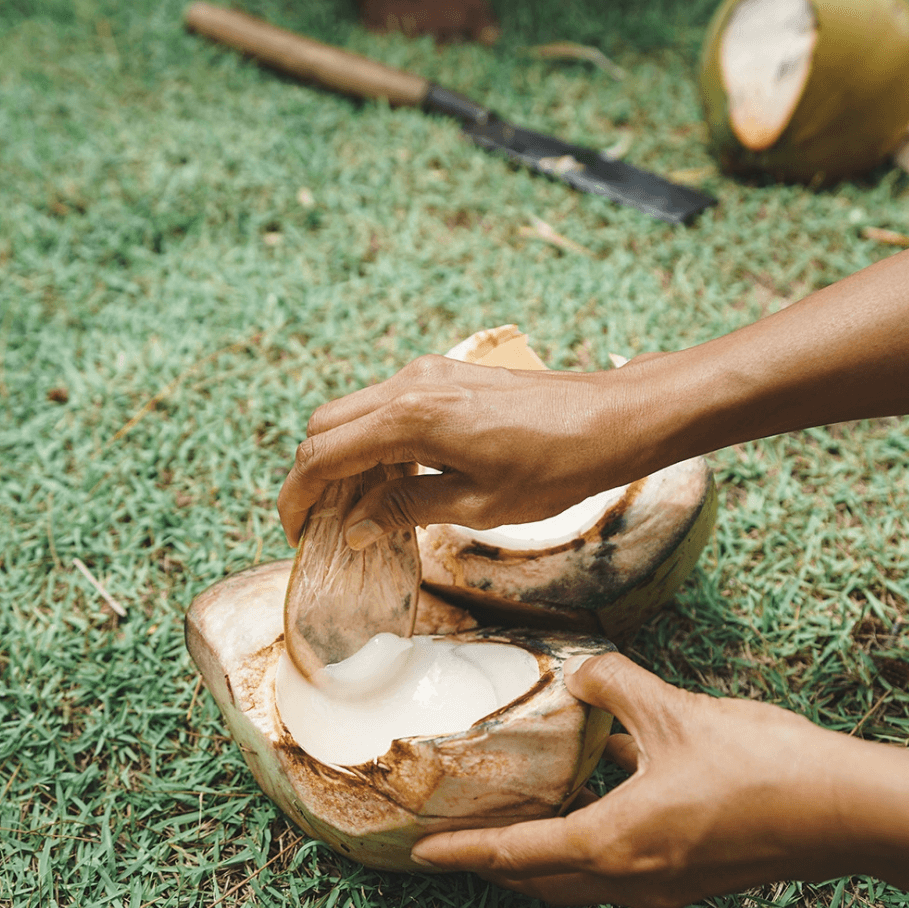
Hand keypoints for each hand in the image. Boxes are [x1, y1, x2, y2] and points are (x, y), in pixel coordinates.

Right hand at [277, 355, 649, 547]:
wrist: (611, 419)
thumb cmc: (553, 466)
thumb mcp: (477, 504)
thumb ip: (406, 509)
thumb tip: (355, 527)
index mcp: (410, 419)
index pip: (323, 455)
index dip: (298, 496)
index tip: (297, 533)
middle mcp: (409, 385)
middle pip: (326, 425)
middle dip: (313, 475)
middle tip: (323, 525)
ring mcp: (428, 374)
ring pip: (355, 413)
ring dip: (345, 458)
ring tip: (360, 511)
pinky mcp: (446, 376)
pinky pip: (387, 406)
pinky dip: (375, 441)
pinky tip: (397, 481)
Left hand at [411, 653, 857, 907]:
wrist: (840, 809)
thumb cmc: (756, 766)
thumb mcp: (673, 711)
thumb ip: (613, 684)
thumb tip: (579, 670)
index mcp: (615, 843)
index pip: (519, 854)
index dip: (466, 852)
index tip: (422, 855)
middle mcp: (632, 876)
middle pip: (542, 879)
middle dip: (495, 862)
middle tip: (456, 840)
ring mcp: (664, 883)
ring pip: (580, 877)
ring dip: (541, 855)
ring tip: (513, 817)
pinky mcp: (690, 872)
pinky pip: (619, 861)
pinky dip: (589, 836)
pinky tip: (595, 783)